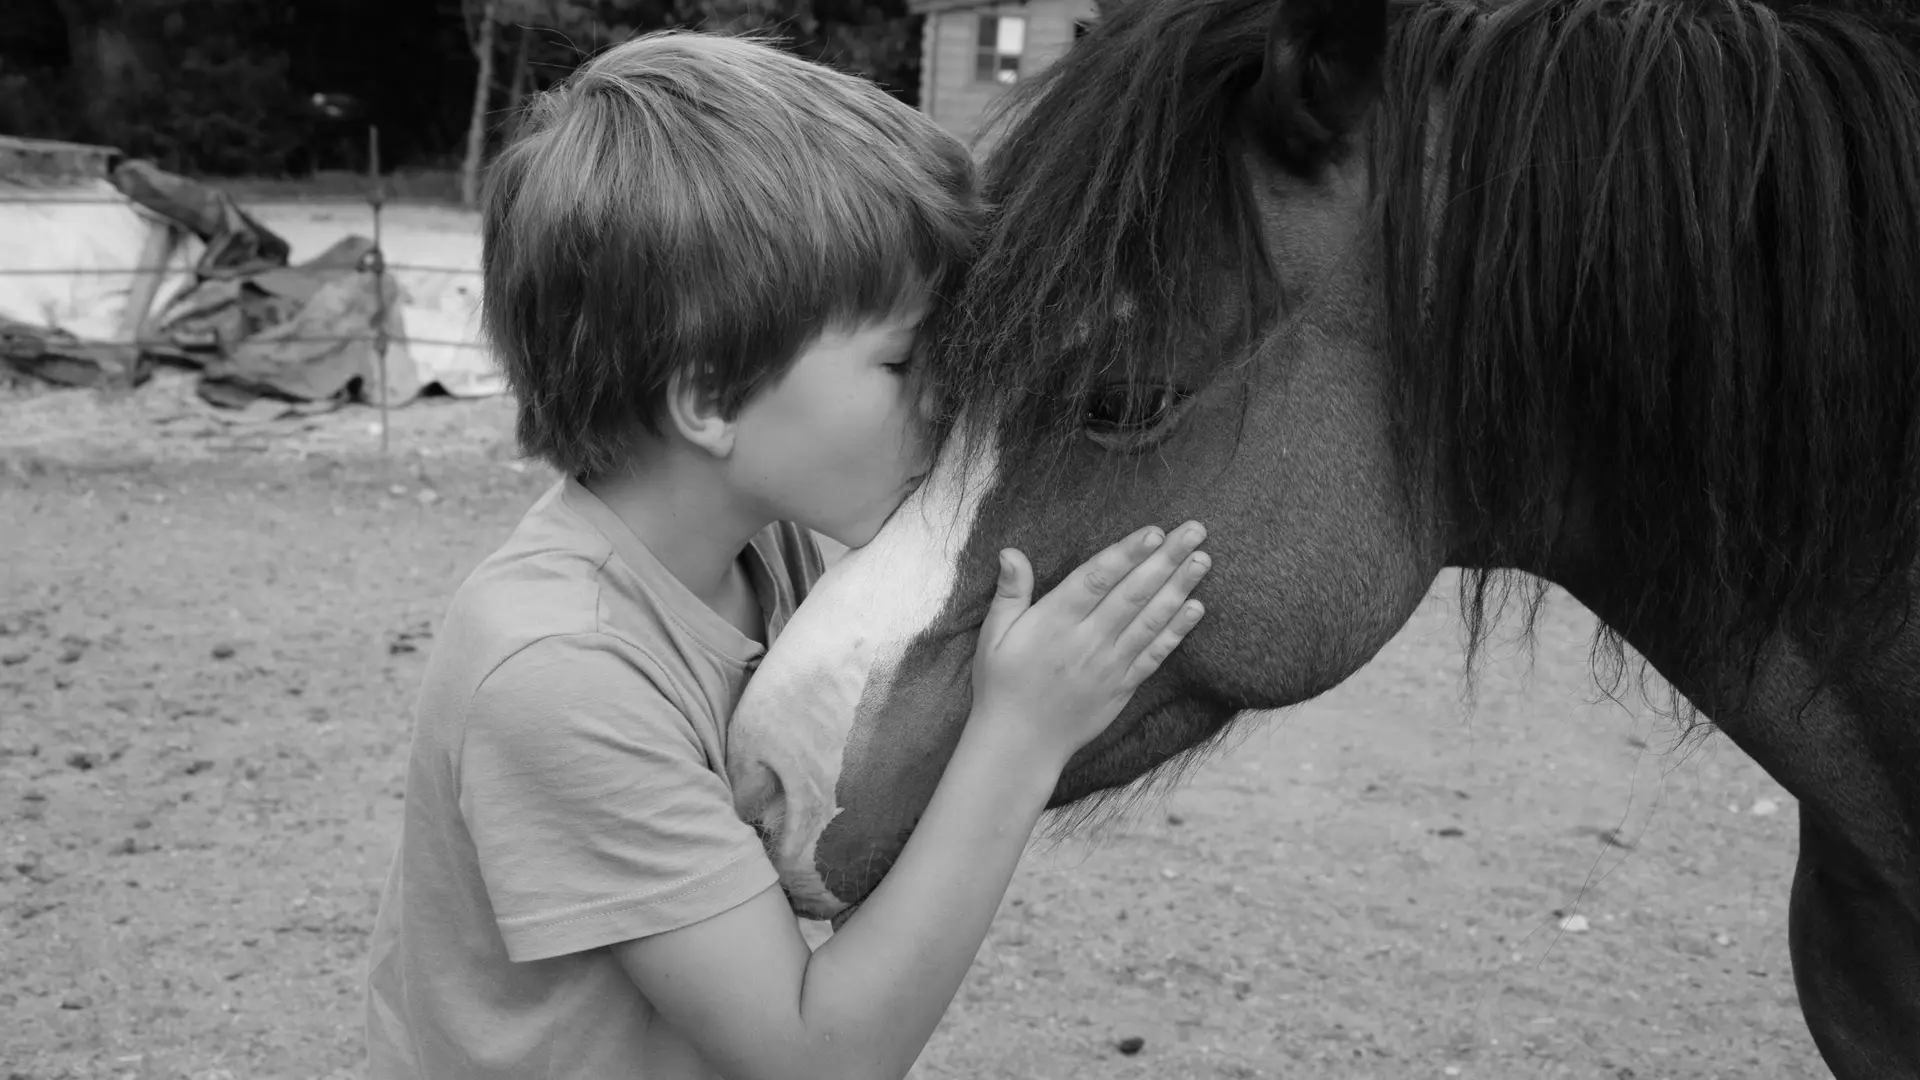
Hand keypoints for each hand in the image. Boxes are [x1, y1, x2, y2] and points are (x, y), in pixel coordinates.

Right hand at [968, 522, 1209, 765]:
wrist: (1020, 745)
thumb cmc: (1002, 686)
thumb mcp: (993, 636)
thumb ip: (1009, 592)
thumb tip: (1010, 551)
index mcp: (1053, 622)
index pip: (1095, 579)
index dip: (1127, 553)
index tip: (1153, 530)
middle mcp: (1086, 641)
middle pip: (1132, 593)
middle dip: (1166, 559)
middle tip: (1194, 530)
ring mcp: (1109, 665)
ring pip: (1150, 620)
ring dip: (1179, 588)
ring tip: (1203, 560)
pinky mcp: (1123, 686)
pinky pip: (1155, 654)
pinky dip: (1177, 631)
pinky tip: (1197, 608)